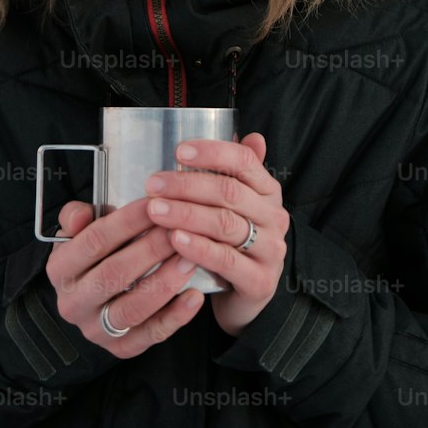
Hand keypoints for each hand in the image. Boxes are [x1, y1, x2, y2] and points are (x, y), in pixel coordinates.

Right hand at [45, 196, 205, 356]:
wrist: (91, 298)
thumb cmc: (93, 255)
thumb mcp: (77, 231)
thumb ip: (76, 216)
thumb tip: (82, 215)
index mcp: (60, 269)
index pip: (94, 241)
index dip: (126, 222)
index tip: (155, 205)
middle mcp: (74, 303)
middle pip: (115, 274)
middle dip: (150, 250)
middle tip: (178, 231)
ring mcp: (96, 329)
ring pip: (133, 308)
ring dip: (165, 282)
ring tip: (189, 259)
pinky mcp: (121, 348)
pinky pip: (150, 334)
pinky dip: (175, 316)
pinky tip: (194, 296)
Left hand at [143, 132, 289, 336]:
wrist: (246, 296)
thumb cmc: (232, 242)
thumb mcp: (234, 205)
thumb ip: (234, 171)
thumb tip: (244, 132)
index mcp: (267, 190)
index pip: (244, 161)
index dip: (212, 152)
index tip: (178, 151)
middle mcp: (274, 217)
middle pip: (229, 192)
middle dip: (187, 186)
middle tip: (153, 184)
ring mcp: (271, 250)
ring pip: (225, 224)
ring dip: (186, 214)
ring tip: (155, 210)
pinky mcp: (261, 281)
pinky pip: (227, 261)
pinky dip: (198, 248)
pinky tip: (175, 240)